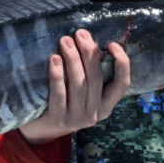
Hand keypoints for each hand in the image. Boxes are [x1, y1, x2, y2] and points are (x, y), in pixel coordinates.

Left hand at [19, 29, 129, 144]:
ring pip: (79, 84)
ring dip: (73, 59)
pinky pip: (59, 95)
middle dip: (89, 53)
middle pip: (96, 79)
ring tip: (65, 41)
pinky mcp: (58, 120)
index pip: (122, 84)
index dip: (122, 63)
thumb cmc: (65, 100)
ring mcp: (77, 119)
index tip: (112, 44)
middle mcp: (95, 114)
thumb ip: (90, 71)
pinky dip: (57, 75)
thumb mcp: (83, 90)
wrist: (40, 128)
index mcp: (106, 105)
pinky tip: (54, 59)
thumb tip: (90, 38)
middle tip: (80, 34)